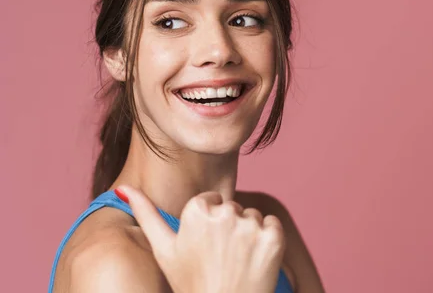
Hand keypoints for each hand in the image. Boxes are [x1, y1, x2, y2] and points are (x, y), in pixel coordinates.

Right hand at [116, 185, 285, 292]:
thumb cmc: (191, 282)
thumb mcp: (164, 249)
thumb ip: (145, 213)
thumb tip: (122, 188)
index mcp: (195, 211)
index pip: (210, 201)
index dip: (209, 224)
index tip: (206, 245)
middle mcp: (223, 213)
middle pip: (232, 207)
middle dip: (229, 227)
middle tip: (220, 258)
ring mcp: (250, 225)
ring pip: (252, 216)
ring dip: (249, 233)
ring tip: (236, 261)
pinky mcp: (273, 236)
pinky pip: (273, 224)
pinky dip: (269, 239)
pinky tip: (255, 260)